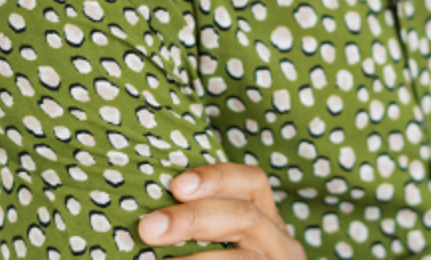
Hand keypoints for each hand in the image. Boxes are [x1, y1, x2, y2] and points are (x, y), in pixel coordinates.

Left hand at [138, 162, 305, 259]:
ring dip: (195, 259)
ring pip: (240, 258)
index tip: (177, 185)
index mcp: (268, 219)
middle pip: (245, 217)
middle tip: (150, 227)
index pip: (253, 182)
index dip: (217, 177)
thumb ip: (205, 225)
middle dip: (194, 218)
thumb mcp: (227, 240)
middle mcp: (280, 242)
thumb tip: (152, 217)